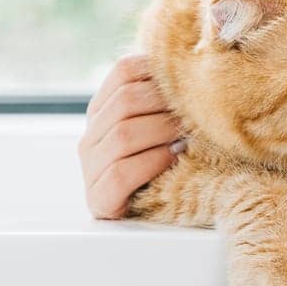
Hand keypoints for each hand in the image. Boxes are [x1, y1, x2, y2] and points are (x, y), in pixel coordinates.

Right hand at [78, 53, 184, 218]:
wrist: (145, 218)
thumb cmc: (161, 165)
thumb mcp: (158, 126)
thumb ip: (165, 98)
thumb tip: (196, 66)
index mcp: (102, 111)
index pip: (123, 71)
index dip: (157, 69)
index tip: (187, 80)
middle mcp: (90, 136)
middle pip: (125, 101)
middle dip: (165, 103)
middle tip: (196, 111)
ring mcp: (90, 168)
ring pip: (123, 135)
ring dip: (163, 131)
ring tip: (187, 135)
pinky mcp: (99, 198)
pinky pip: (122, 173)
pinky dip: (153, 162)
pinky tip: (174, 159)